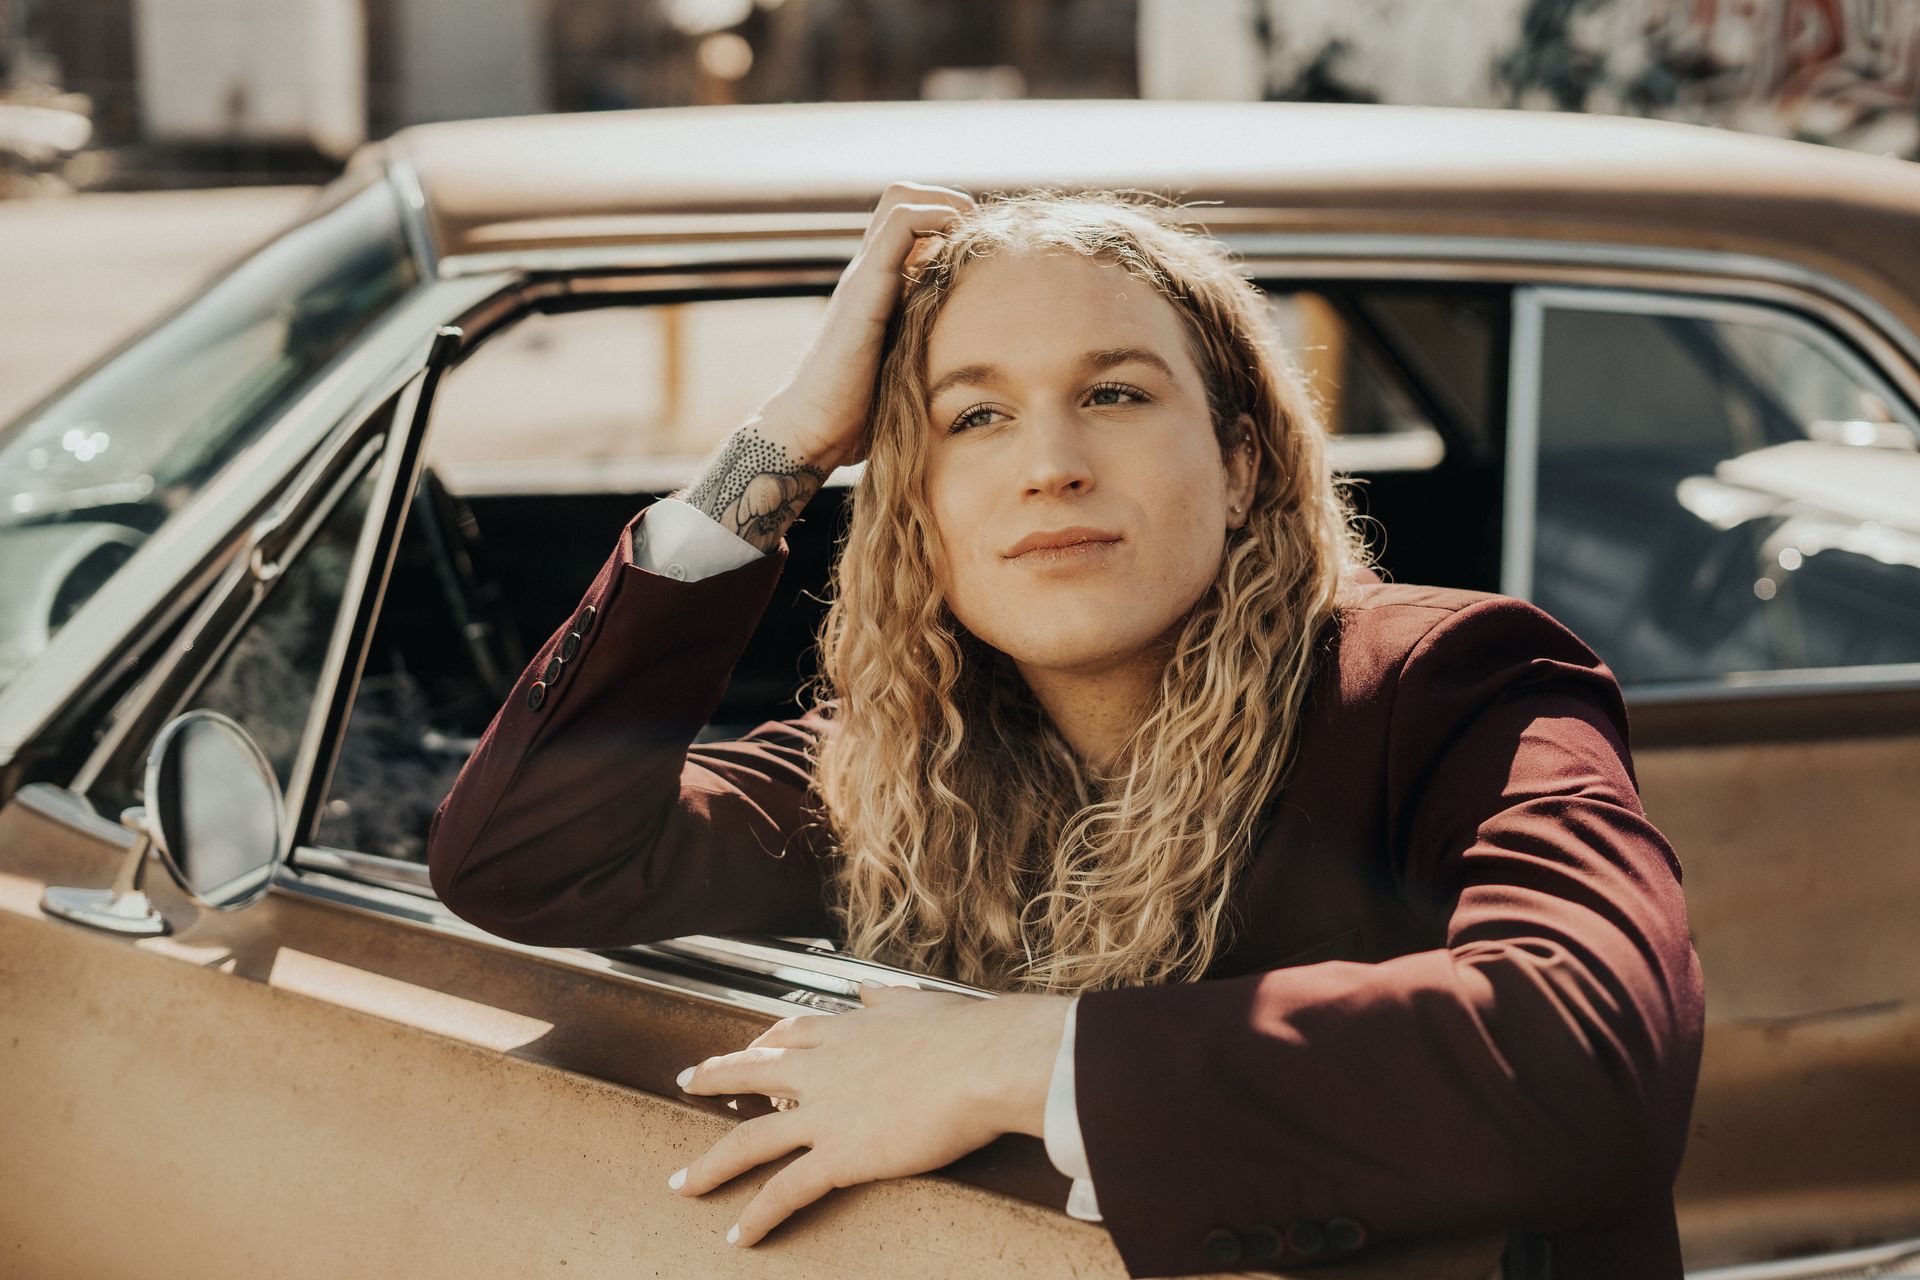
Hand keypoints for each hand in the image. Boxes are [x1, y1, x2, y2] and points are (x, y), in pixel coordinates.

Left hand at [666, 981, 1070, 1248]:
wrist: (984, 1063)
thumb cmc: (966, 1034)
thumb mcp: (917, 1002)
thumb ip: (886, 999)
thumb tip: (868, 989)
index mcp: (846, 1031)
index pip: (789, 1032)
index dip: (763, 1040)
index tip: (751, 1045)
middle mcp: (823, 1069)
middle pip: (750, 1072)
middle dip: (713, 1077)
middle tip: (685, 1082)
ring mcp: (824, 1114)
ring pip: (748, 1140)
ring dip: (710, 1165)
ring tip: (683, 1183)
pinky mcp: (838, 1156)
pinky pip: (784, 1191)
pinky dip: (755, 1216)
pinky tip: (737, 1235)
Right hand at [756, 179, 975, 469]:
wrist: (810, 430)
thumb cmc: (855, 419)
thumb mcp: (904, 378)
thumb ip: (925, 360)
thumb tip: (968, 378)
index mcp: (877, 291)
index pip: (910, 227)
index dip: (949, 224)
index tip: (981, 251)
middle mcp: (867, 273)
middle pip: (902, 199)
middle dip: (949, 201)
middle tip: (979, 235)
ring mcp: (863, 276)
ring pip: (901, 199)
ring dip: (946, 204)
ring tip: (974, 236)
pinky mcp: (865, 287)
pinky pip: (900, 224)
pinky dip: (936, 218)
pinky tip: (959, 250)